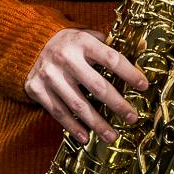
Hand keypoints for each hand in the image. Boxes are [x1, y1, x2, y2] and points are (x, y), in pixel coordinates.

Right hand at [24, 28, 148, 142]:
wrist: (28, 45)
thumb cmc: (68, 44)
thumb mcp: (88, 36)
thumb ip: (111, 44)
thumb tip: (144, 47)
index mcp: (81, 42)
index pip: (111, 58)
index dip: (129, 73)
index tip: (144, 86)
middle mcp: (64, 57)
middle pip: (97, 86)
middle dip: (117, 104)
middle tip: (132, 118)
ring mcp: (49, 74)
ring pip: (78, 104)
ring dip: (97, 123)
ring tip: (112, 136)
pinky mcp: (37, 88)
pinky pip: (58, 112)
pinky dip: (73, 127)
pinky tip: (86, 137)